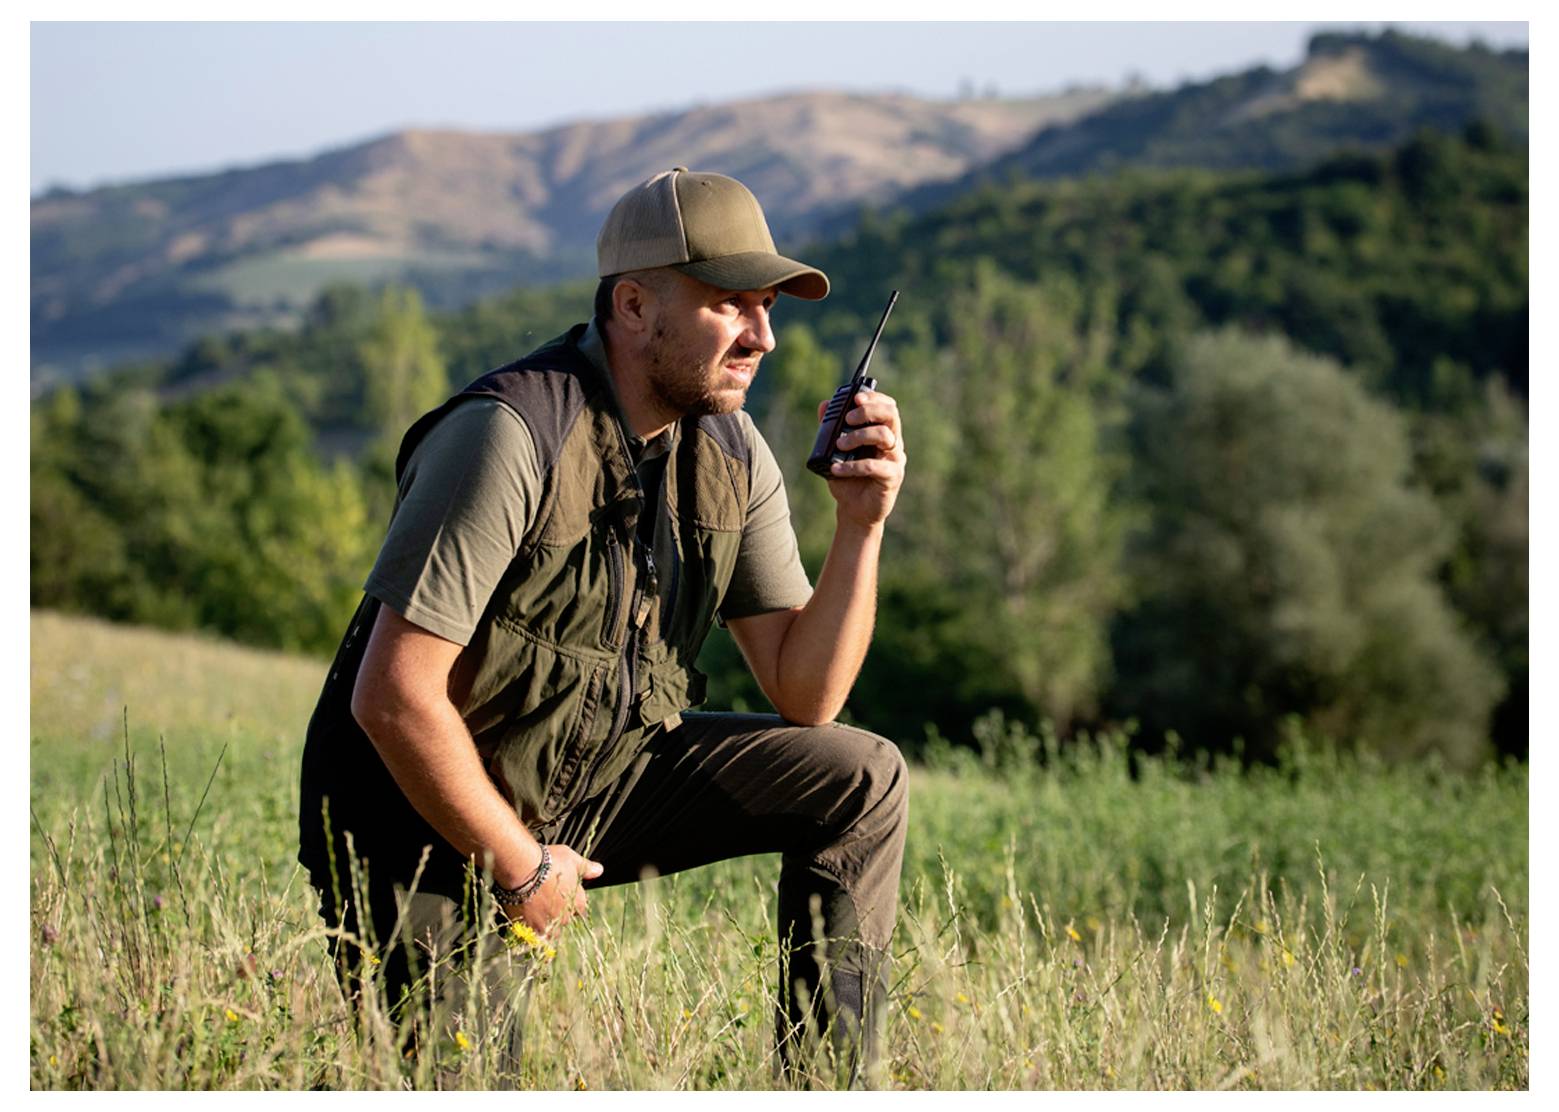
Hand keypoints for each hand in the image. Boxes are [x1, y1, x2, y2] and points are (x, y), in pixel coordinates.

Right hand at [502, 843, 603, 937]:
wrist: (522, 868)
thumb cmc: (549, 862)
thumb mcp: (571, 859)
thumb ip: (586, 868)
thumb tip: (599, 870)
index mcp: (578, 903)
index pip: (579, 908)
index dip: (571, 901)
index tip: (562, 893)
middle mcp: (564, 918)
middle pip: (564, 920)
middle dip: (558, 913)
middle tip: (547, 900)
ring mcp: (546, 924)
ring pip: (549, 931)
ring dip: (546, 925)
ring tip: (536, 912)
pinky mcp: (528, 927)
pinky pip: (531, 934)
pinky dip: (530, 929)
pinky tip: (525, 919)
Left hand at [816, 388, 905, 527]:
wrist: (854, 510)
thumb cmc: (847, 478)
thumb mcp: (834, 451)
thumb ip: (831, 428)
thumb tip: (824, 405)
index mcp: (883, 432)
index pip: (887, 407)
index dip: (874, 398)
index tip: (856, 397)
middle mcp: (893, 443)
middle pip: (891, 416)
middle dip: (869, 411)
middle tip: (848, 419)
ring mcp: (895, 460)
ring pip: (885, 436)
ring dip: (859, 436)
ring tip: (839, 445)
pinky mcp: (892, 478)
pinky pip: (875, 466)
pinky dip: (853, 466)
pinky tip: (836, 469)